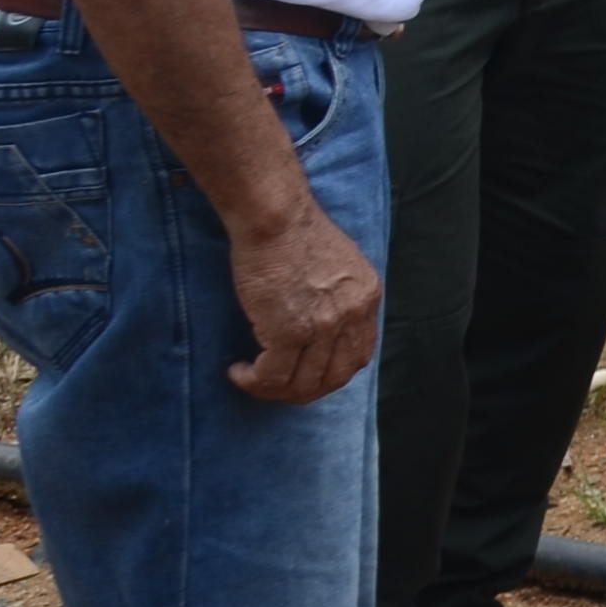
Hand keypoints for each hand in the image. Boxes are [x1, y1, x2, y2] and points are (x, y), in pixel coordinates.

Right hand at [227, 198, 384, 404]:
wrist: (275, 216)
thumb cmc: (294, 232)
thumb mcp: (338, 264)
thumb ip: (338, 296)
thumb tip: (323, 328)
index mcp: (367, 296)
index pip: (359, 355)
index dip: (329, 373)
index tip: (303, 374)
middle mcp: (352, 314)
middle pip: (334, 377)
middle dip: (302, 390)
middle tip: (273, 384)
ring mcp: (324, 325)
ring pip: (302, 384)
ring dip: (272, 390)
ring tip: (251, 378)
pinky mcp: (289, 331)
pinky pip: (272, 377)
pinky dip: (253, 382)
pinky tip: (238, 371)